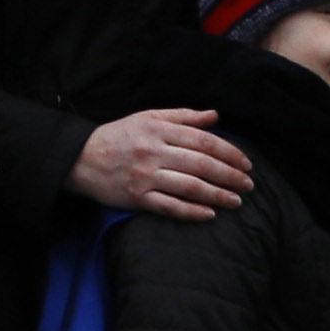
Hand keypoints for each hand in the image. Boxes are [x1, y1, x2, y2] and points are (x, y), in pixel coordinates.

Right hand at [68, 108, 250, 220]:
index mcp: (158, 129)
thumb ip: (183, 117)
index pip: (203, 140)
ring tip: (236, 201)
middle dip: (229, 176)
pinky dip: (192, 211)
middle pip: (201, 164)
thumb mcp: (148, 117)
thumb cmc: (119, 136)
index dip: (229, 153)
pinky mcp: (137, 197)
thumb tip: (215, 116)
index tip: (247, 164)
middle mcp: (153, 152)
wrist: (81, 158)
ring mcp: (145, 176)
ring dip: (217, 195)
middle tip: (249, 185)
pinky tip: (210, 214)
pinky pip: (170, 207)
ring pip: (189, 187)